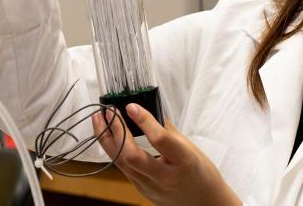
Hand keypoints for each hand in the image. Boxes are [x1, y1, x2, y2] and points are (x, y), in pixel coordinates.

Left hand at [92, 104, 241, 205]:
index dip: (144, 121)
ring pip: (121, 162)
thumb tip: (150, 109)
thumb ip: (168, 130)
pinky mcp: (141, 190)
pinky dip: (114, 150)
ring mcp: (150, 186)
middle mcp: (164, 176)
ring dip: (107, 140)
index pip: (160, 140)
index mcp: (183, 162)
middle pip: (132, 155)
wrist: (203, 201)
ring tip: (99, 120)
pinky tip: (109, 137)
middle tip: (108, 111)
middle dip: (116, 131)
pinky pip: (123, 168)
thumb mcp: (190, 148)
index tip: (131, 106)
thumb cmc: (201, 172)